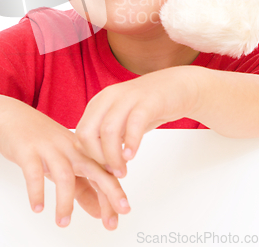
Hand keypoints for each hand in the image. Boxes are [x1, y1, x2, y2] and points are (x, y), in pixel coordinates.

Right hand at [0, 102, 130, 229]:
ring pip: (64, 175)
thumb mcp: (64, 163)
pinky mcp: (28, 150)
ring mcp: (49, 148)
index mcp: (81, 150)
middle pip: (94, 169)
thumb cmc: (41, 141)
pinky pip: (34, 172)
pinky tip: (38, 207)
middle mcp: (69, 148)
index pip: (104, 172)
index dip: (114, 193)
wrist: (12, 116)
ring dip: (65, 201)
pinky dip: (37, 192)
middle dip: (108, 192)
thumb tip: (100, 211)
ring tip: (63, 222)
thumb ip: (82, 188)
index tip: (122, 212)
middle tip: (111, 220)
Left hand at [75, 67, 194, 178]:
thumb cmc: (149, 107)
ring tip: (123, 170)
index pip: (81, 133)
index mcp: (99, 102)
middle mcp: (109, 97)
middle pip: (87, 132)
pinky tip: (132, 156)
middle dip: (97, 158)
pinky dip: (130, 143)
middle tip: (113, 172)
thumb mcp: (122, 121)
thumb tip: (94, 161)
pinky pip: (134, 123)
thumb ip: (107, 137)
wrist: (178, 86)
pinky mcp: (148, 101)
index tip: (104, 169)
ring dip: (113, 157)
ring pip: (108, 131)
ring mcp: (127, 97)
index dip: (89, 156)